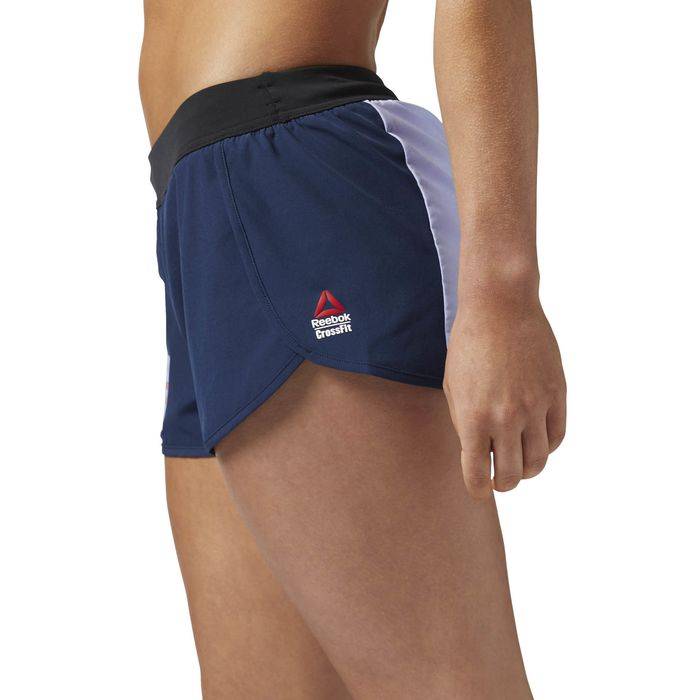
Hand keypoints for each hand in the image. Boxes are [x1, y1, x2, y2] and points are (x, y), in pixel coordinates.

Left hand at [444, 297, 565, 497]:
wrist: (500, 308)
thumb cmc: (468, 346)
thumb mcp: (453, 388)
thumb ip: (465, 424)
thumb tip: (480, 454)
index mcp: (473, 418)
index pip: (478, 476)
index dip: (478, 489)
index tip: (479, 488)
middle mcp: (506, 418)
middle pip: (512, 477)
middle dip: (503, 484)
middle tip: (499, 477)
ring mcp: (535, 407)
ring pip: (538, 462)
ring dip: (527, 470)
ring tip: (517, 461)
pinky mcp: (557, 394)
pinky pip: (556, 437)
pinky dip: (546, 447)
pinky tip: (534, 440)